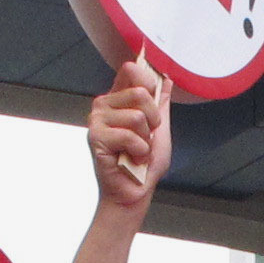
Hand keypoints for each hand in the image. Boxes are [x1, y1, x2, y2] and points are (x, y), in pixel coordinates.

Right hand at [87, 57, 171, 211]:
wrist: (134, 192)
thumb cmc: (144, 165)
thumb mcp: (160, 130)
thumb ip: (161, 103)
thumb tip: (167, 80)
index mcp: (120, 99)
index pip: (131, 70)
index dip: (148, 81)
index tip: (153, 100)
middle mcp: (106, 105)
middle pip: (140, 92)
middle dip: (154, 120)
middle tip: (145, 137)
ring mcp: (98, 120)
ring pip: (138, 116)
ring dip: (146, 140)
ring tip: (137, 151)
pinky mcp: (96, 137)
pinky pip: (129, 136)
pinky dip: (139, 152)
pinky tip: (131, 159)